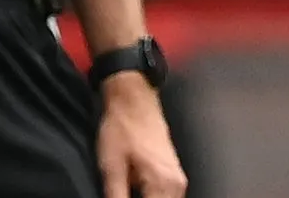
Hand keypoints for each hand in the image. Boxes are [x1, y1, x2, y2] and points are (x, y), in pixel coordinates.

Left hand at [98, 74, 186, 197]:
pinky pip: (165, 196)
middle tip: (122, 191)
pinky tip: (134, 190)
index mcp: (163, 183)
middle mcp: (176, 183)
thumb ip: (116, 196)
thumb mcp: (111, 166)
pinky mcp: (172, 172)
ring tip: (126, 188)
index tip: (121, 197)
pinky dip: (152, 197)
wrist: (134, 99)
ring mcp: (176, 177)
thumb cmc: (122, 127)